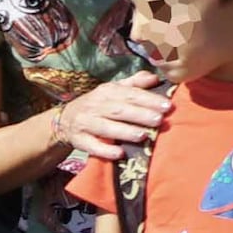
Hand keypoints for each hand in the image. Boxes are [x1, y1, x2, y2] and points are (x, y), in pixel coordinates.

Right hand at [57, 70, 176, 164]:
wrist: (65, 120)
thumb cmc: (99, 104)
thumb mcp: (114, 90)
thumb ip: (135, 83)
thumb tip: (155, 79)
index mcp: (107, 91)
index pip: (130, 94)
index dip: (149, 100)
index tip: (167, 106)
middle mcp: (95, 106)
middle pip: (119, 110)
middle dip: (140, 115)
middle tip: (159, 120)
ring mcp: (85, 123)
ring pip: (105, 127)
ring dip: (124, 131)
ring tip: (142, 135)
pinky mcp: (79, 140)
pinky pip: (92, 146)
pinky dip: (105, 150)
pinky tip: (119, 153)